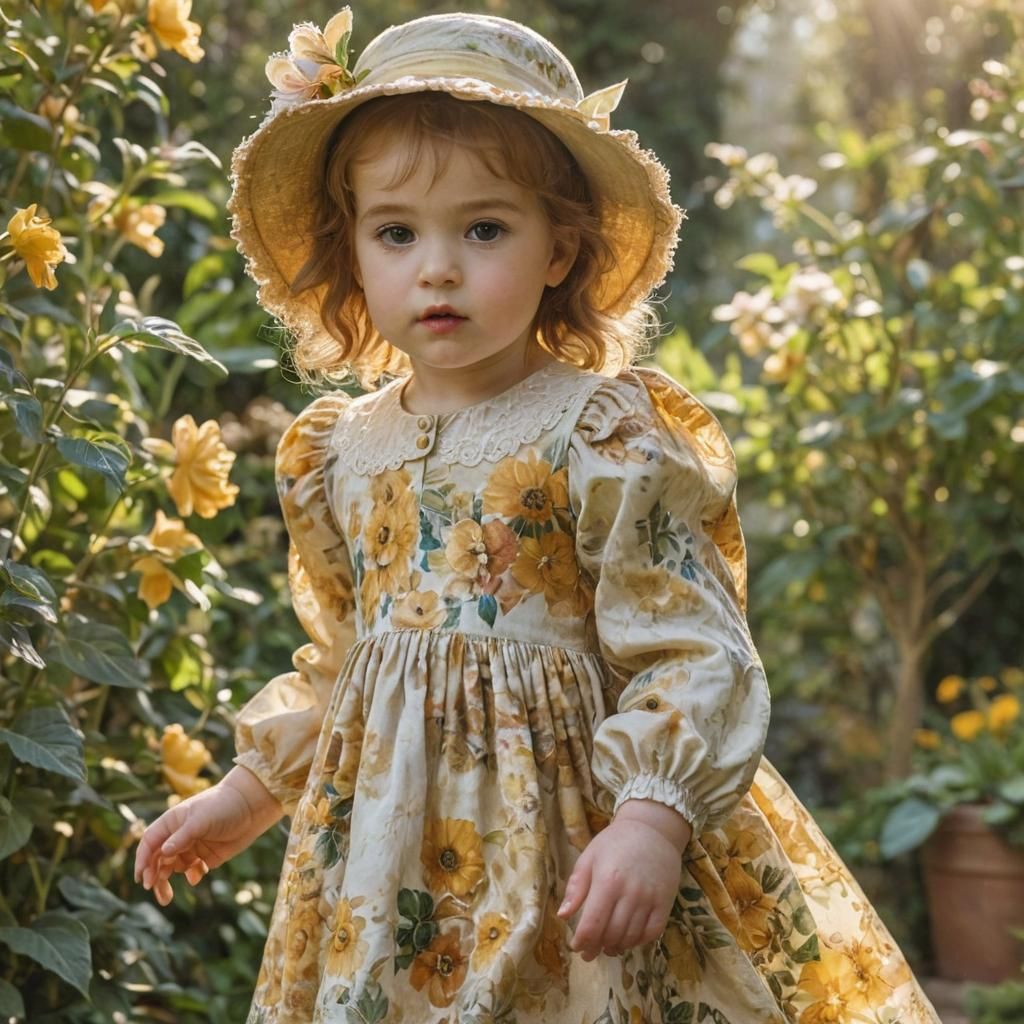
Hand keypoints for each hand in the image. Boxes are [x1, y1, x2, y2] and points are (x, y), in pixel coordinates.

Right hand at [134, 766, 283, 905]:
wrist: (252, 806)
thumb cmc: (224, 805)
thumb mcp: (202, 820)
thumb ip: (182, 837)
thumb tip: (163, 852)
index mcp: (172, 822)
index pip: (150, 843)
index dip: (143, 860)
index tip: (142, 879)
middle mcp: (179, 835)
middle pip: (158, 859)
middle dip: (154, 876)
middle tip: (156, 891)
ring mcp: (192, 846)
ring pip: (173, 868)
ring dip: (168, 882)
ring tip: (166, 899)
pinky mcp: (206, 856)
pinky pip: (193, 871)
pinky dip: (192, 876)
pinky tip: (198, 875)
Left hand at [556, 800, 689, 959]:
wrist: (651, 829)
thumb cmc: (615, 842)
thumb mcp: (589, 857)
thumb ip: (576, 887)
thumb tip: (562, 916)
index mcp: (607, 881)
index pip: (593, 925)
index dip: (582, 942)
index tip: (576, 946)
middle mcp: (630, 893)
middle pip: (611, 935)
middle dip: (597, 948)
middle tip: (589, 951)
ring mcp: (650, 899)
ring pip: (630, 937)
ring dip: (616, 947)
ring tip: (607, 946)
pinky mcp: (665, 903)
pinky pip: (652, 933)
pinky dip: (638, 942)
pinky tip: (628, 939)